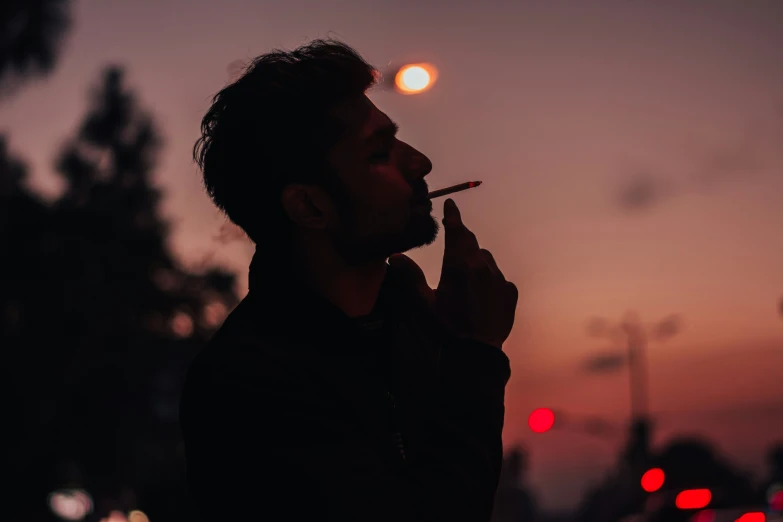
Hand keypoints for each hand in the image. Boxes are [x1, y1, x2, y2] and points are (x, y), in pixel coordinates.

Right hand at [388, 198, 517, 349]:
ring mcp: (499, 279)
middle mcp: (482, 266)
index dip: (452, 216)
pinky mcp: (510, 292)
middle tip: (453, 234)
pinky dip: (489, 278)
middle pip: (471, 242)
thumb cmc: (447, 327)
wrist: (477, 353)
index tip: (451, 203)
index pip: (456, 231)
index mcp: (459, 265)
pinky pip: (498, 277)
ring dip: (475, 259)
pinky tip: (481, 293)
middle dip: (461, 237)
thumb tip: (395, 256)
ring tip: (465, 274)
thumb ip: (410, 277)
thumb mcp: (423, 304)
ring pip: (485, 259)